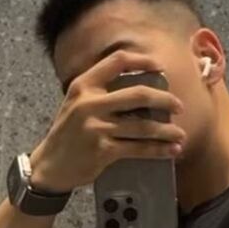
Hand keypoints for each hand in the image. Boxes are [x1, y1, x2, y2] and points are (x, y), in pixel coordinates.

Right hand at [30, 47, 184, 192]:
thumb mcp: (76, 103)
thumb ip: (100, 92)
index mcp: (84, 85)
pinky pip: (139, 148)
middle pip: (139, 94)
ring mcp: (96, 127)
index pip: (118, 61)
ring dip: (167, 130)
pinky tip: (171, 150)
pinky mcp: (103, 150)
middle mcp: (90, 103)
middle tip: (178, 106)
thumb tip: (139, 86)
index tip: (160, 67)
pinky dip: (159, 150)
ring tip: (180, 133)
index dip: (143, 61)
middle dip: (165, 100)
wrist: (49, 166)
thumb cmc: (68, 134)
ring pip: (143, 125)